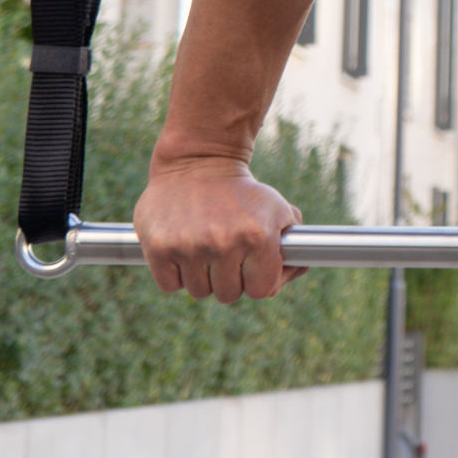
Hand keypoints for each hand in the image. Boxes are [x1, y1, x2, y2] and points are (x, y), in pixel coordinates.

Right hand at [133, 156, 307, 302]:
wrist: (198, 162)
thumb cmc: (242, 193)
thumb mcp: (277, 209)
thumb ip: (293, 246)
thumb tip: (298, 269)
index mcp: (257, 236)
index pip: (262, 290)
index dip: (258, 282)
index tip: (251, 269)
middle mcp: (223, 242)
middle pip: (229, 295)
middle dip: (229, 279)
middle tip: (225, 254)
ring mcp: (189, 246)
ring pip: (198, 291)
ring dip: (202, 276)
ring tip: (204, 246)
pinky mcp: (159, 247)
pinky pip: (170, 284)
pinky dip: (175, 273)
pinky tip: (183, 248)